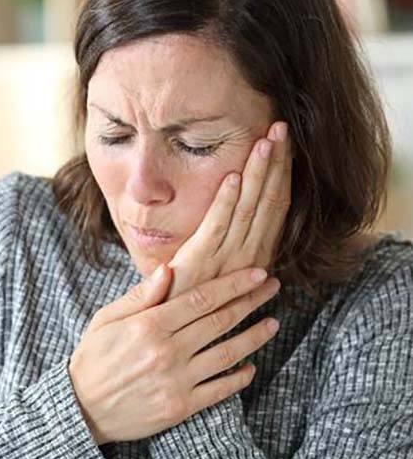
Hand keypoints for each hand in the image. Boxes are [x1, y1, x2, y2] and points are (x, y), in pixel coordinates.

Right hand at [69, 264, 279, 444]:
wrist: (81, 410)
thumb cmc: (94, 358)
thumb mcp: (107, 319)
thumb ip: (141, 295)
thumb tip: (169, 268)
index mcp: (149, 325)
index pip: (202, 298)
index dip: (234, 284)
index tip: (257, 272)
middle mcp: (167, 351)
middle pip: (220, 321)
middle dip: (251, 301)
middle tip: (273, 288)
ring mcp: (176, 381)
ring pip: (226, 354)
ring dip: (254, 337)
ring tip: (273, 323)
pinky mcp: (180, 408)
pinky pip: (218, 391)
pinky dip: (238, 378)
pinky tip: (251, 367)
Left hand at [166, 121, 292, 299]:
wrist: (172, 330)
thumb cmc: (196, 296)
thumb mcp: (227, 273)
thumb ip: (242, 255)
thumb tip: (265, 257)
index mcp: (257, 255)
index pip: (276, 207)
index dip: (282, 174)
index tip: (286, 144)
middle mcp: (249, 255)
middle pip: (268, 201)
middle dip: (276, 164)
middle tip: (281, 128)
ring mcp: (225, 258)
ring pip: (247, 208)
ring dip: (258, 174)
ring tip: (266, 141)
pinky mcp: (199, 261)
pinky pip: (216, 225)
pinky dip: (225, 200)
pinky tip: (233, 175)